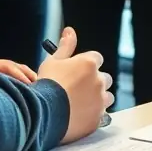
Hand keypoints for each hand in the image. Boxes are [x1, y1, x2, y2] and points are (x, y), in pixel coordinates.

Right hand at [37, 26, 112, 143]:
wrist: (44, 113)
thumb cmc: (48, 84)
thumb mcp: (53, 61)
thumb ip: (66, 46)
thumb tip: (70, 31)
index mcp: (89, 64)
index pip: (97, 58)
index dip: (87, 64)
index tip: (79, 70)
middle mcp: (99, 81)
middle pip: (105, 78)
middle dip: (95, 81)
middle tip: (78, 87)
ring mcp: (100, 101)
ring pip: (107, 97)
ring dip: (98, 98)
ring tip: (80, 102)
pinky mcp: (98, 119)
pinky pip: (102, 115)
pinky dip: (93, 114)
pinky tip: (79, 114)